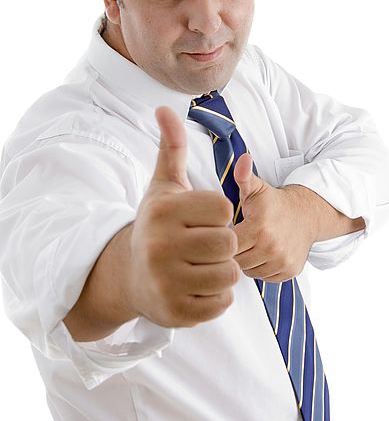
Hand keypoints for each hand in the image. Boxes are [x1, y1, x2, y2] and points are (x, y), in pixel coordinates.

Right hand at [128, 106, 239, 327]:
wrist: (128, 275)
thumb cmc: (156, 225)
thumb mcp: (162, 186)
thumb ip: (171, 148)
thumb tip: (165, 107)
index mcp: (164, 212)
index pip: (224, 208)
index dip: (220, 214)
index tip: (202, 218)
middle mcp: (160, 246)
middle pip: (229, 242)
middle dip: (223, 244)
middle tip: (204, 245)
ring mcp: (166, 282)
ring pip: (229, 274)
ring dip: (223, 270)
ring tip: (202, 265)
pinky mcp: (174, 313)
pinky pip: (221, 304)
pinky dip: (216, 297)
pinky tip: (196, 287)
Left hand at [232, 154, 313, 281]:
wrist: (307, 214)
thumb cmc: (275, 203)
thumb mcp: (257, 188)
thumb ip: (243, 176)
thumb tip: (243, 158)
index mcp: (259, 227)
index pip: (227, 244)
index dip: (222, 238)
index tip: (226, 230)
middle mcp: (272, 247)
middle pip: (236, 260)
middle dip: (233, 252)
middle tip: (238, 238)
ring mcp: (282, 261)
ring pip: (249, 272)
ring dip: (246, 262)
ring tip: (250, 246)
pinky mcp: (289, 272)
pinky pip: (264, 278)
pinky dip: (261, 269)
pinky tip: (262, 254)